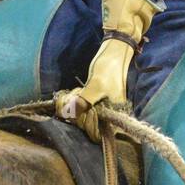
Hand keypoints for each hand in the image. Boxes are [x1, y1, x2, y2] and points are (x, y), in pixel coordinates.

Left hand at [56, 0, 157, 141]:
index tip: (76, 110)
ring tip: (76, 91)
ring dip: (73, 104)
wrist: (113, 52)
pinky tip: (74, 92)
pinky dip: (73, 100)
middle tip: (75, 94)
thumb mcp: (95, 86)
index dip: (83, 123)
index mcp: (114, 116)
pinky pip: (79, 107)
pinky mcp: (92, 101)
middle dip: (75, 111)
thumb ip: (83, 102)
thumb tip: (70, 115)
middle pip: (85, 125)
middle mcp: (108, 115)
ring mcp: (99, 109)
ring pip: (79, 116)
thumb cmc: (109, 68)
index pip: (95, 133)